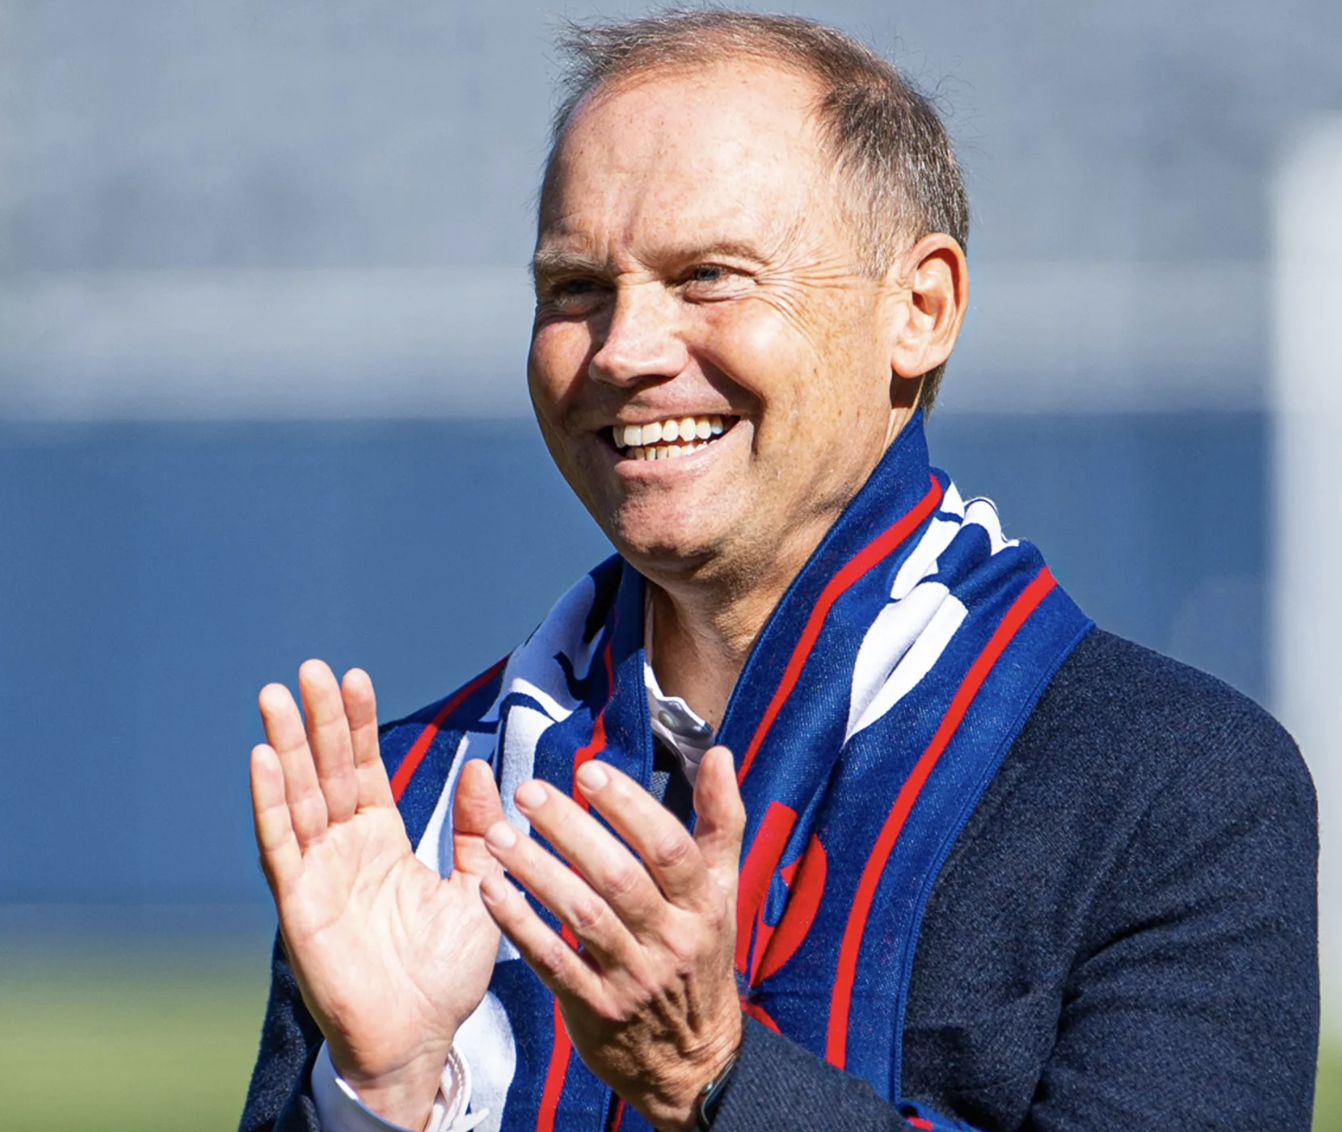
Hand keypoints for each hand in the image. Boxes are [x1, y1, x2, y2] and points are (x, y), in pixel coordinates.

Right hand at [250, 660, 504, 1129]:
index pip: (364, 769)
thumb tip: (478, 766)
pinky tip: (262, 759)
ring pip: (296, 797)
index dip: (357, 725)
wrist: (421, 1036)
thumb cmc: (445, 972)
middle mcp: (344, 850)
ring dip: (284, 746)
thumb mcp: (477, 886)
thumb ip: (474, 829)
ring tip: (275, 695)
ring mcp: (317, 874)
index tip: (355, 677)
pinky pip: (280, 845)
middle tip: (308, 668)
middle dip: (316, 720)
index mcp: (382, 841)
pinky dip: (269, 802)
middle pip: (324, 772)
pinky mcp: (298, 904)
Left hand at [478, 747, 745, 1131]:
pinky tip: (490, 889)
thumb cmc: (700, 955)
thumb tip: (719, 754)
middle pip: (618, 876)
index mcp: (703, 905)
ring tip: (498, 833)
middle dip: (569, 828)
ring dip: (535, 870)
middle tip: (528, 791)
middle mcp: (670, 940)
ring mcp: (632, 978)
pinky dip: (520, 923)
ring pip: (580, 915)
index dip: (629, 806)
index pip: (668, 846)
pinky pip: (551, 960)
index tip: (588, 771)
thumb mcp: (722, 890)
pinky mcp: (594, 1009)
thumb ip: (721, 820)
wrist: (693, 1059)